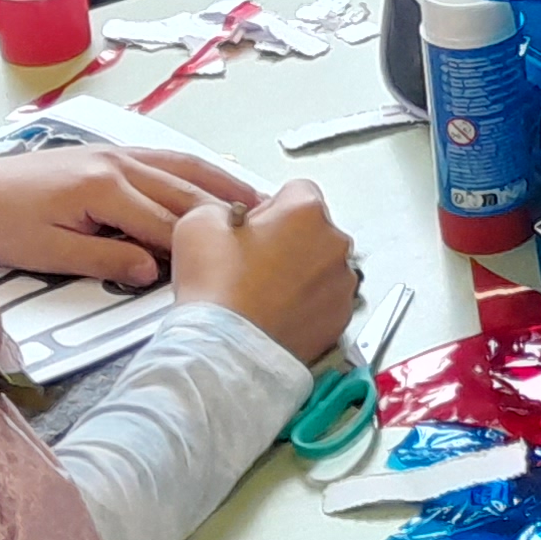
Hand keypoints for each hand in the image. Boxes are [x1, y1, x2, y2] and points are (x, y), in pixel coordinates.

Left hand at [0, 140, 259, 286]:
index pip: (164, 225)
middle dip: (225, 214)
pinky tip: (216, 180)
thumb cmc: (4, 224)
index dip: (193, 251)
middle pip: (184, 193)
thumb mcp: (49, 254)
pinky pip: (167, 158)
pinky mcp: (112, 152)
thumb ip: (105, 258)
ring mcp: (118, 153)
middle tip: (268, 232)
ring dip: (222, 184)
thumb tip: (152, 271)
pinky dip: (198, 169)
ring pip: (183, 168)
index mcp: (104, 189)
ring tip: (259, 200)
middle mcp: (119, 163)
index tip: (225, 268)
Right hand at [168, 180, 358, 365]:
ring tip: (261, 290)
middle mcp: (333, 243)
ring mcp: (341, 283)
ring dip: (298, 272)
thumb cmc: (217, 291)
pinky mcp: (339, 317)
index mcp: (306, 212)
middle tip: (251, 261)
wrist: (226, 349)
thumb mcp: (199, 223)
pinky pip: (324, 299)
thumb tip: (228, 214)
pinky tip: (275, 310)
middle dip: (287, 240)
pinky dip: (305, 303)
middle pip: (313, 228)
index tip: (253, 226)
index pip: (296, 190)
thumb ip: (222, 206)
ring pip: (321, 265)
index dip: (269, 208)